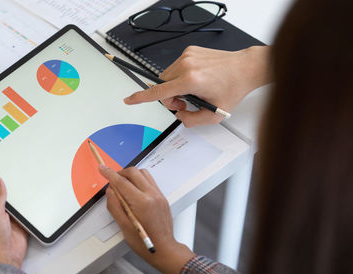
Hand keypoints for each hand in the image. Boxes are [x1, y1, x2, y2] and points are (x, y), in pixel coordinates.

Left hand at [0, 175, 27, 270]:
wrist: (5, 256)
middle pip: (4, 195)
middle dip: (9, 188)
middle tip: (15, 177)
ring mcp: (8, 217)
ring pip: (15, 203)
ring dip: (18, 199)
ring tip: (24, 188)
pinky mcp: (19, 223)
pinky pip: (24, 212)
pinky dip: (26, 208)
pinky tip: (29, 201)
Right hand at [99, 165, 194, 273]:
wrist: (164, 249)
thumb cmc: (145, 242)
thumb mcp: (124, 227)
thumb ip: (115, 207)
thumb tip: (110, 192)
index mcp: (142, 203)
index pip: (122, 182)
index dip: (110, 174)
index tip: (102, 169)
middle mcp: (152, 195)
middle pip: (133, 172)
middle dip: (120, 173)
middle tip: (112, 181)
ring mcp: (158, 195)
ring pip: (143, 173)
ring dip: (131, 175)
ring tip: (123, 186)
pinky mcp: (162, 197)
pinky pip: (150, 181)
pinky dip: (140, 180)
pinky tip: (134, 190)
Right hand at [124, 45, 270, 126]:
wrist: (245, 68)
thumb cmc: (232, 88)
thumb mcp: (214, 115)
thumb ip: (192, 120)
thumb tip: (179, 115)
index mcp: (190, 80)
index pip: (158, 92)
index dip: (141, 97)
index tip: (129, 100)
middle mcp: (186, 65)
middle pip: (161, 85)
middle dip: (169, 97)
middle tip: (186, 102)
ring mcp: (187, 56)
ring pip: (167, 76)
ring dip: (174, 86)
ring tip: (193, 91)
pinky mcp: (190, 51)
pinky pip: (175, 67)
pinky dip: (181, 76)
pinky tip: (196, 79)